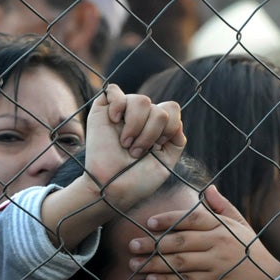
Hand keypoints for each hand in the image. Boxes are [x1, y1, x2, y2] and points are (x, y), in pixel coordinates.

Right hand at [82, 84, 184, 211]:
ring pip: (141, 100)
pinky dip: (118, 104)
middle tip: (136, 152)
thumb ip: (177, 140)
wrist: (112, 189)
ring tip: (125, 144)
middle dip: (151, 133)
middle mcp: (141, 117)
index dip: (169, 127)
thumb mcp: (167, 162)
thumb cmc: (138, 180)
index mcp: (157, 127)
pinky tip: (115, 120)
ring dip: (136, 126)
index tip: (157, 147)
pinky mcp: (102, 110)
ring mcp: (122, 112)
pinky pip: (113, 90)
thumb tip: (177, 121)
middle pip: (158, 108)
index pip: (172, 108)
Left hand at [127, 186, 279, 279]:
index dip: (169, 220)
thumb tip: (208, 189)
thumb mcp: (240, 225)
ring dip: (154, 264)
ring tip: (135, 264)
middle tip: (132, 245)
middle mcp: (217, 243)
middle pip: (180, 241)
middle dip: (153, 244)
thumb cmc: (250, 251)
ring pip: (179, 262)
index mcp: (221, 226)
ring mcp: (216, 264)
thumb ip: (222, 207)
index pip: (191, 218)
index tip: (149, 223)